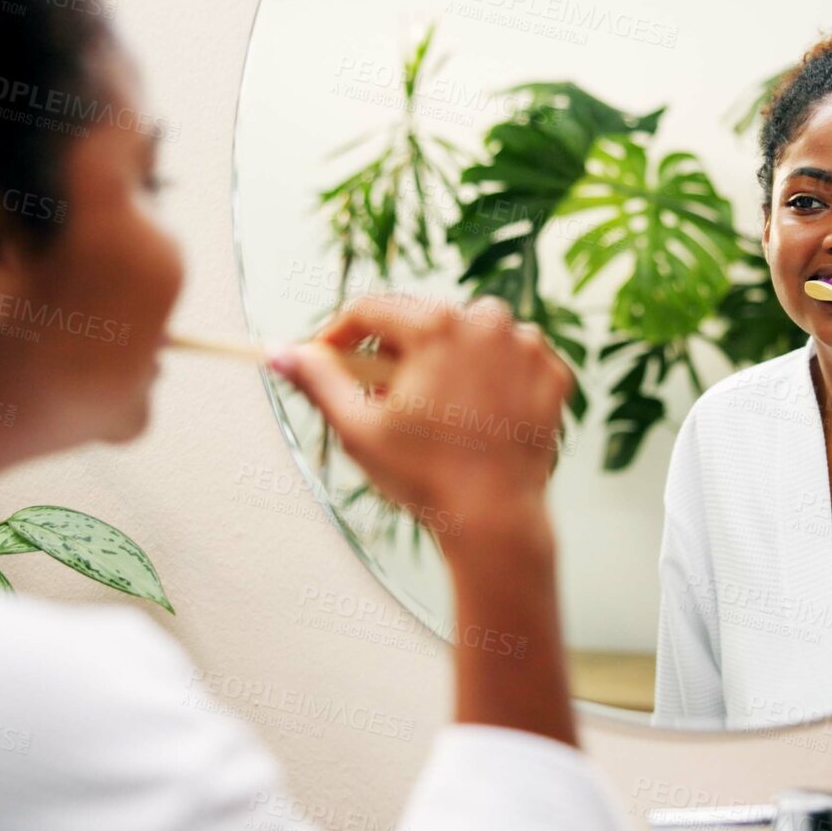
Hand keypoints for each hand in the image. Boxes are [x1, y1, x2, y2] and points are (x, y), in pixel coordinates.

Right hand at [270, 292, 573, 532]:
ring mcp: (525, 346)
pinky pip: (509, 360)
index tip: (326, 359)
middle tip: (382, 398)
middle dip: (396, 354)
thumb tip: (279, 351)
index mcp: (435, 325)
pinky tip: (476, 415)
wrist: (496, 520)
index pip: (371, 310)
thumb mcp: (358, 429)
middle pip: (422, 321)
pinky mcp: (552, 373)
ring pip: (469, 336)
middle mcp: (486, 320)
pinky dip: (490, 378)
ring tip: (432, 408)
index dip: (340, 335)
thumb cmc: (423, 477)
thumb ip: (318, 382)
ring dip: (446, 360)